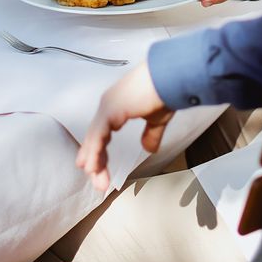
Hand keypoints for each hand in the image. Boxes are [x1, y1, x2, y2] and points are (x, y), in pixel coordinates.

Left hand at [76, 63, 172, 191]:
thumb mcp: (157, 119)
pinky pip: (98, 135)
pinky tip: (92, 167)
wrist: (169, 77)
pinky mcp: (110, 110)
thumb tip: (147, 149)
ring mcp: (108, 106)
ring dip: (94, 160)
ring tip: (94, 179)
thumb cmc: (165, 91)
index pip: (102, 133)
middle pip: (96, 137)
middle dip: (96, 161)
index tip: (96, 170)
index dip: (98, 152)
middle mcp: (109, 105)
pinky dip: (94, 152)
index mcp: (117, 105)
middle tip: (99, 183)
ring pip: (95, 138)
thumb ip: (150, 134)